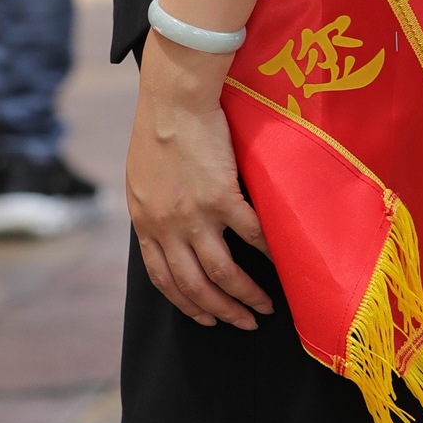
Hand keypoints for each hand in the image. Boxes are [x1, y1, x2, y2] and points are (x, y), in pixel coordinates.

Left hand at [127, 33, 273, 328]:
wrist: (173, 100)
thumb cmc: (157, 130)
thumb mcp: (141, 179)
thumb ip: (154, 209)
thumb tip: (170, 230)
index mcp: (145, 223)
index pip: (164, 279)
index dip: (186, 304)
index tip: (205, 318)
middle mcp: (167, 227)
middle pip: (194, 286)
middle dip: (220, 311)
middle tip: (243, 322)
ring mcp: (194, 215)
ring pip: (221, 273)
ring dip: (245, 296)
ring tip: (264, 306)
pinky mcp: (222, 197)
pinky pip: (251, 237)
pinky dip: (269, 254)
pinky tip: (282, 263)